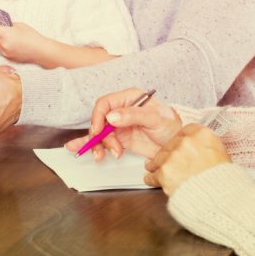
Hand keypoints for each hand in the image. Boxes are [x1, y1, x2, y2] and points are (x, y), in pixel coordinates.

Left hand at [0, 21, 48, 63]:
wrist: (41, 51)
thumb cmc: (32, 36)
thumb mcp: (19, 25)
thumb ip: (7, 25)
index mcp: (6, 34)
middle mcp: (3, 44)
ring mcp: (4, 52)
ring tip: (0, 31)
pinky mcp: (7, 56)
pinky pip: (0, 48)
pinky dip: (0, 43)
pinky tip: (6, 40)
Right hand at [64, 88, 180, 160]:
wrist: (179, 144)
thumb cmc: (171, 125)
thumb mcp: (154, 118)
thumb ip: (133, 115)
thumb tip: (112, 117)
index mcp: (128, 99)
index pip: (104, 104)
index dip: (98, 117)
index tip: (99, 131)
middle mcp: (121, 110)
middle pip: (99, 120)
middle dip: (99, 136)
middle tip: (107, 148)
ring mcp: (119, 126)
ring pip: (99, 133)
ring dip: (97, 145)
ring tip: (101, 156)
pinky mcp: (120, 139)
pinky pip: (101, 141)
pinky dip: (90, 144)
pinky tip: (75, 147)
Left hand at [145, 124, 230, 194]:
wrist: (220, 200)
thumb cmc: (223, 182)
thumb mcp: (222, 156)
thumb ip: (205, 148)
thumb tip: (196, 151)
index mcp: (203, 135)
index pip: (185, 131)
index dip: (180, 140)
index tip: (178, 145)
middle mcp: (187, 142)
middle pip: (170, 145)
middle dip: (169, 154)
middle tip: (169, 162)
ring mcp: (174, 157)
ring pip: (159, 159)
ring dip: (158, 165)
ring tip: (157, 171)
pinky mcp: (165, 172)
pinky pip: (153, 175)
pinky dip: (152, 179)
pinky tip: (153, 180)